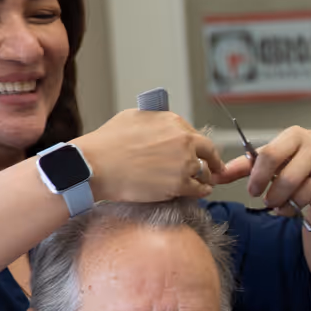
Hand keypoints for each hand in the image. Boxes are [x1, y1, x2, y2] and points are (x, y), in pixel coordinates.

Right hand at [76, 108, 223, 202]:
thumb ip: (156, 121)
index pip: (195, 135)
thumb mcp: (133, 117)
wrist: (95, 165)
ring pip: (204, 172)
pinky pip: (200, 189)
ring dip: (204, 178)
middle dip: (212, 161)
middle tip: (215, 168)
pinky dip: (201, 191)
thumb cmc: (107, 143)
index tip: (201, 152)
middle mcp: (183, 139)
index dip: (198, 146)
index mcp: (173, 121)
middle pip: (208, 151)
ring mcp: (183, 162)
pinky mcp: (180, 184)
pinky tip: (200, 192)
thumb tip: (163, 126)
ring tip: (203, 183)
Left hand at [221, 127, 310, 215]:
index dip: (258, 177)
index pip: (270, 155)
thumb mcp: (277, 155)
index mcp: (294, 136)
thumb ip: (247, 166)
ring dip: (292, 206)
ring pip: (305, 194)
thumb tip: (215, 176)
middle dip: (274, 197)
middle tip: (270, 203)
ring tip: (288, 205)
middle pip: (287, 179)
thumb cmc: (301, 158)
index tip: (253, 190)